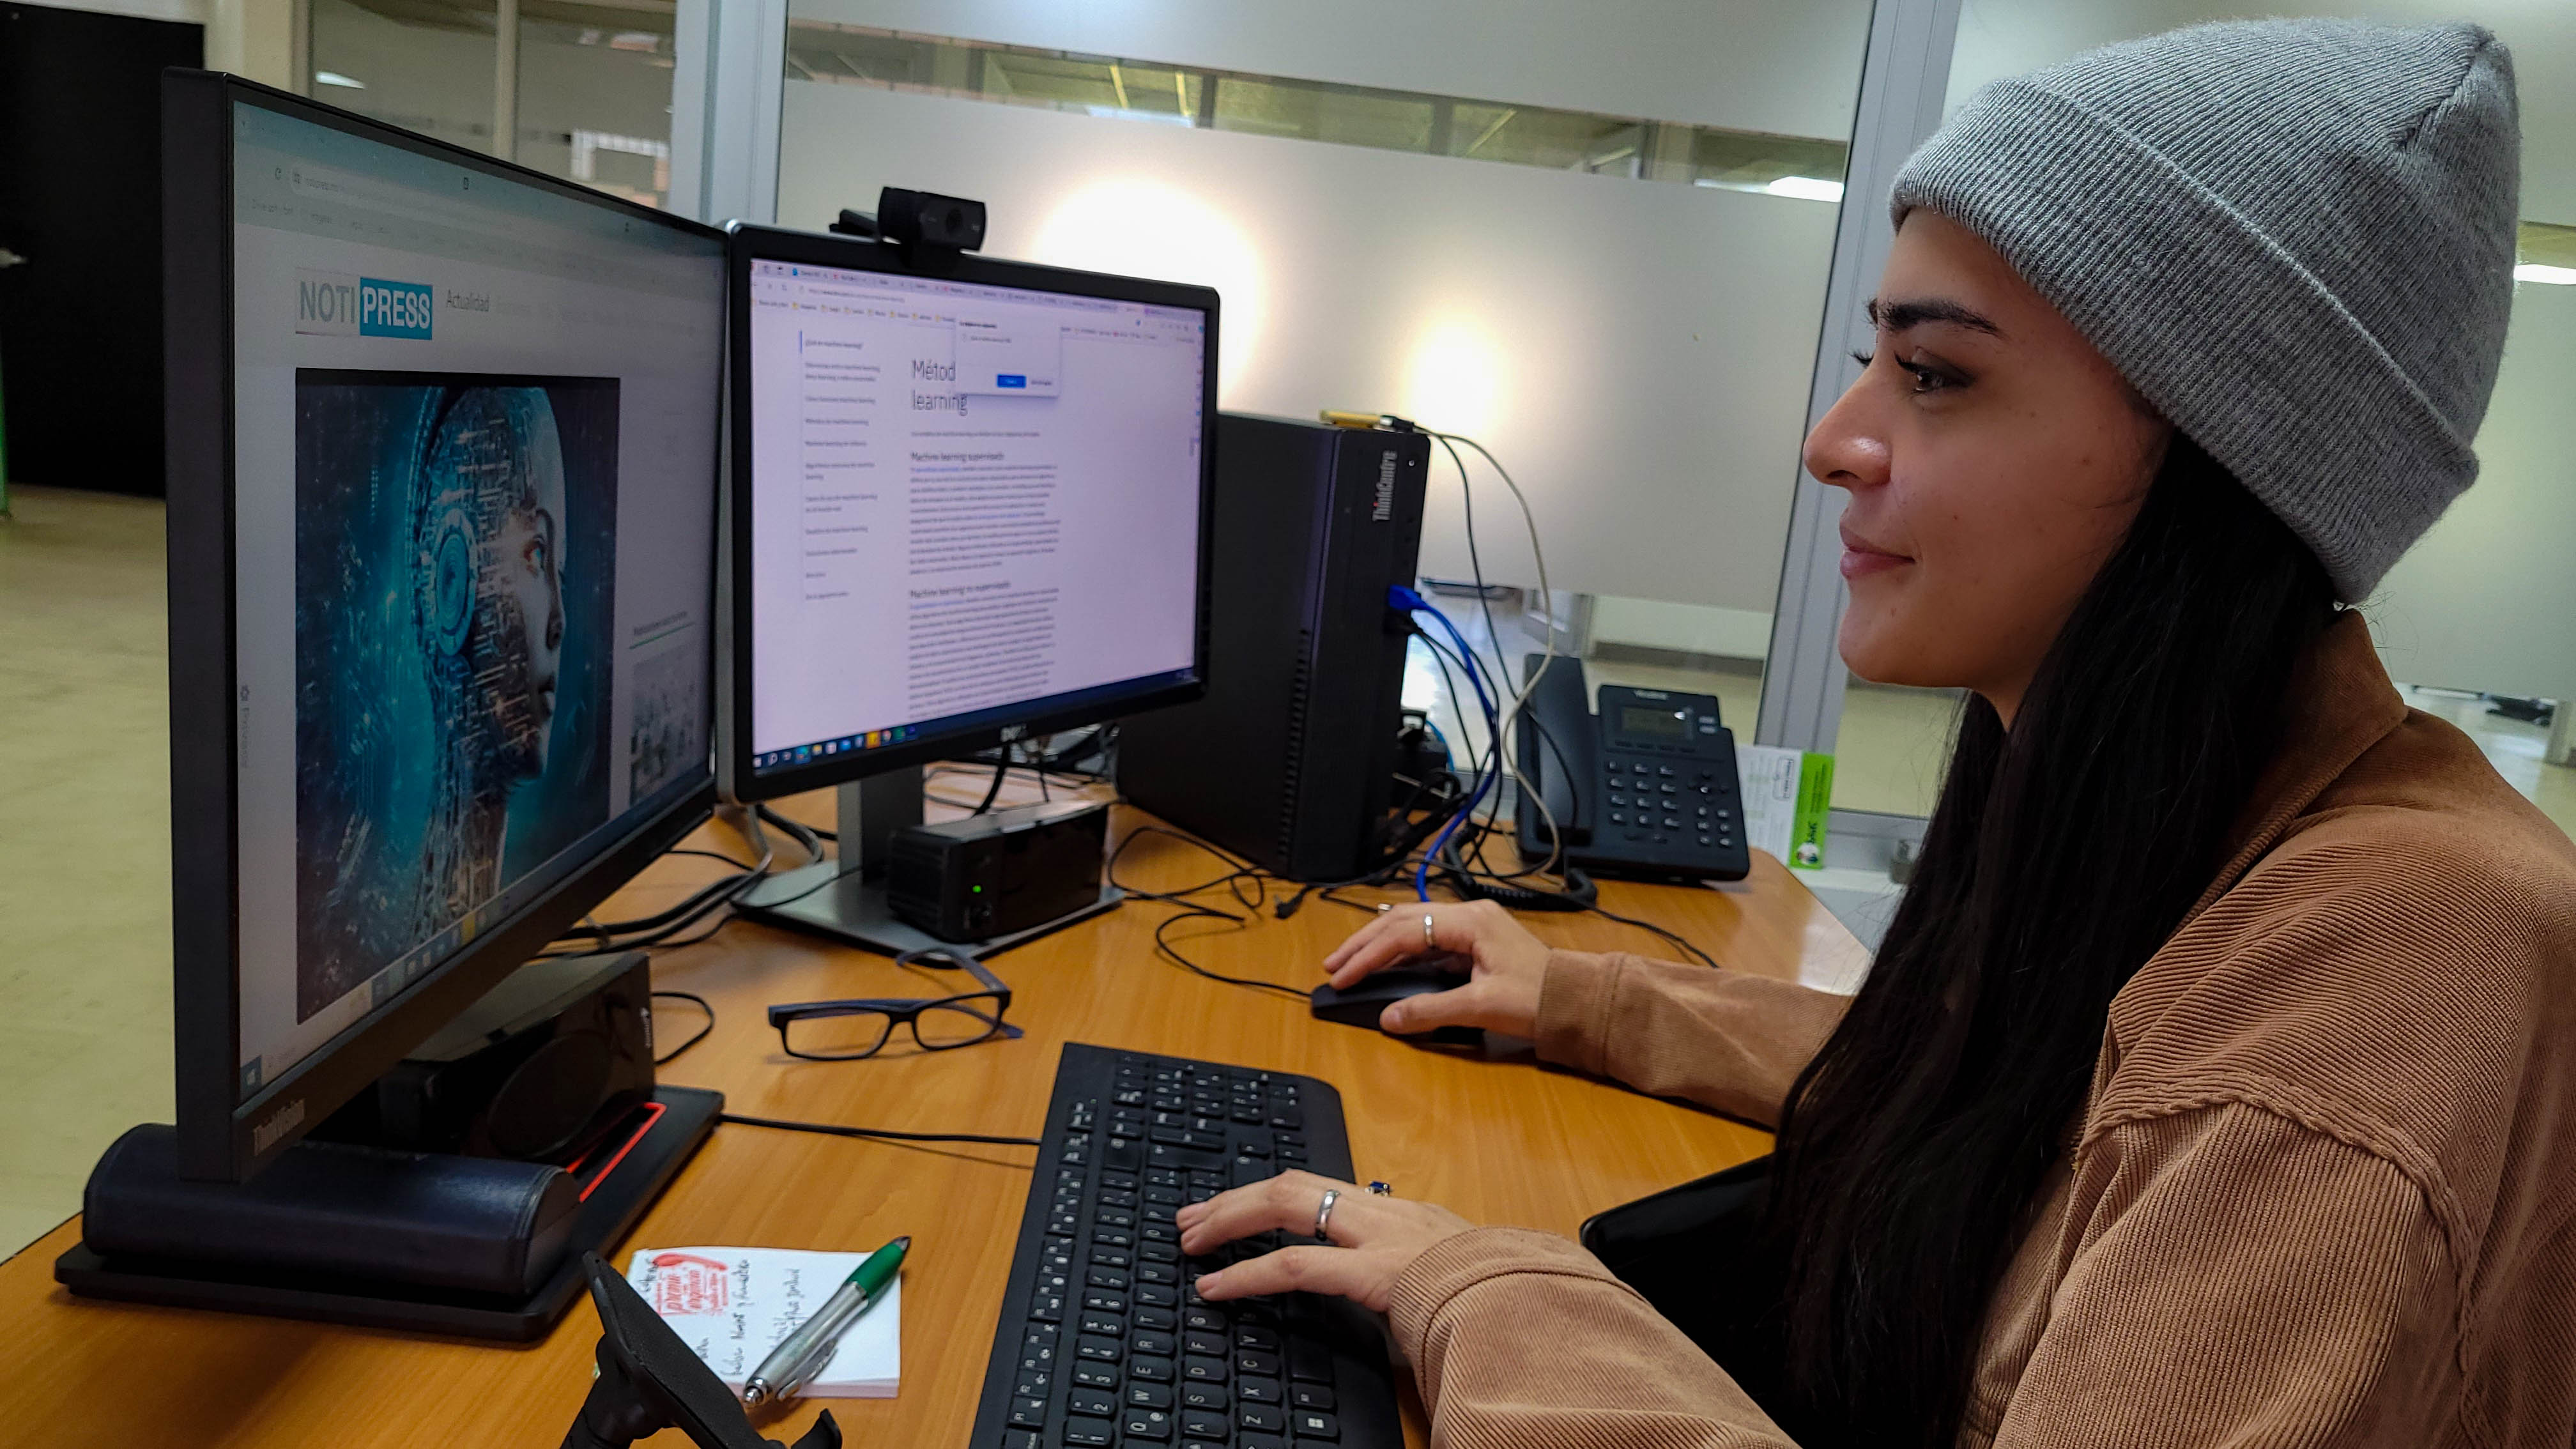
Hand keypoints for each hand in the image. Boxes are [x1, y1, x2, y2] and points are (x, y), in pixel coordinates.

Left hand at [1177, 1170, 1473, 1314]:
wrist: (1531, 1307)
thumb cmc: (1494, 1299)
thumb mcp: (1443, 1274)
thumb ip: (1405, 1272)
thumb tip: (1376, 1287)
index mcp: (1400, 1214)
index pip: (1319, 1187)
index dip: (1267, 1194)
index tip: (1233, 1210)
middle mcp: (1385, 1213)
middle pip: (1294, 1183)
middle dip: (1235, 1198)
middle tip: (1192, 1220)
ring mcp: (1380, 1237)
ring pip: (1287, 1204)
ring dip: (1230, 1220)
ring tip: (1192, 1243)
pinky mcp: (1375, 1272)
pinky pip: (1295, 1265)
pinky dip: (1246, 1274)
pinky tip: (1216, 1286)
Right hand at [1321, 899, 1551, 1037]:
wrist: (1576, 1002)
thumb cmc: (1539, 998)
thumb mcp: (1481, 1007)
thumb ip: (1431, 1010)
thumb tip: (1389, 1018)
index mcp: (1471, 922)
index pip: (1404, 932)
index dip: (1368, 955)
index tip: (1342, 975)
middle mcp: (1469, 916)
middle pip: (1402, 920)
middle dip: (1365, 943)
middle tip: (1333, 964)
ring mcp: (1473, 927)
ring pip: (1413, 928)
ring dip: (1380, 946)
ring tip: (1350, 963)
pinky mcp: (1476, 943)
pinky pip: (1429, 942)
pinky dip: (1401, 954)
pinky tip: (1385, 966)